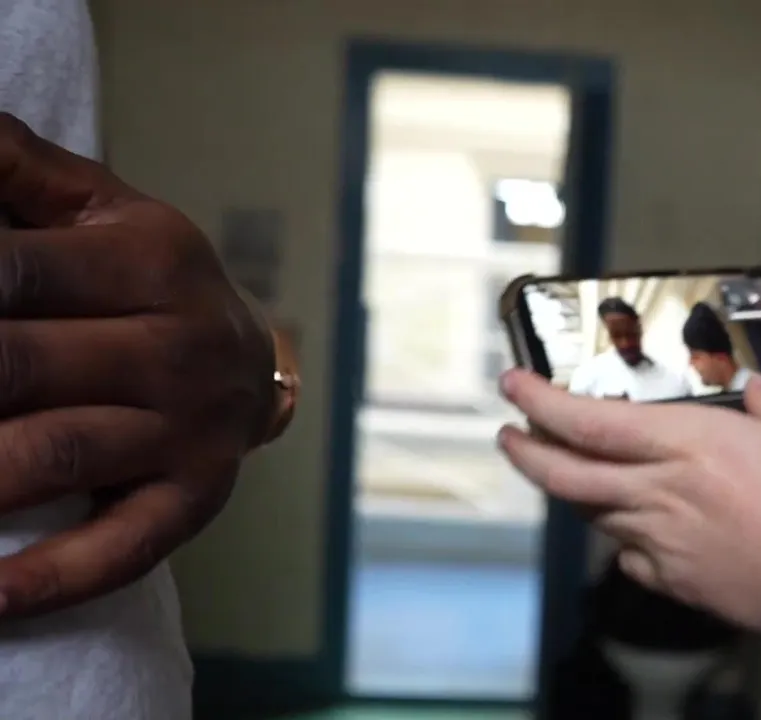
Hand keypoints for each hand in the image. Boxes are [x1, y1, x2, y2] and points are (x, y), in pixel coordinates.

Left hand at [0, 114, 278, 615]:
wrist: (255, 364)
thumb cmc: (152, 282)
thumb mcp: (105, 210)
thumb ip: (21, 169)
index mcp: (154, 258)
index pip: (14, 268)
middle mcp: (182, 344)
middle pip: (18, 365)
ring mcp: (192, 430)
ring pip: (54, 455)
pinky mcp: (195, 500)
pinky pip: (118, 548)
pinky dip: (45, 581)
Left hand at [498, 369, 760, 629]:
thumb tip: (759, 395)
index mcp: (689, 442)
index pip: (589, 421)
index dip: (541, 402)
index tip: (515, 385)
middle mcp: (661, 490)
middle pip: (567, 475)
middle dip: (526, 452)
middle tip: (511, 436)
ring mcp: (663, 539)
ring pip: (594, 513)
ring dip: (574, 490)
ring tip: (573, 472)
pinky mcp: (675, 579)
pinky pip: (631, 554)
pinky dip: (624, 536)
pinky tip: (634, 526)